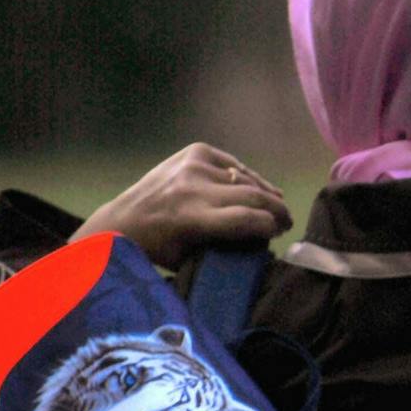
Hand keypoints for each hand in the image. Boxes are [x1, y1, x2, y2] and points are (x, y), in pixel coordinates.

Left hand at [71, 143, 290, 268]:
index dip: (271, 226)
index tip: (281, 233)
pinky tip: (253, 188)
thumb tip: (263, 239)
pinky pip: (232, 164)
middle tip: (286, 221)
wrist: (124, 219)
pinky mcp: (194, 152)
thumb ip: (227, 247)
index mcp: (193, 218)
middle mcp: (195, 187)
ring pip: (246, 178)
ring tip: (275, 204)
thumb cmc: (159, 249)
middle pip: (253, 195)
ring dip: (265, 192)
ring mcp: (194, 165)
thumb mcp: (193, 258)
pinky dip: (246, 177)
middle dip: (276, 209)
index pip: (248, 219)